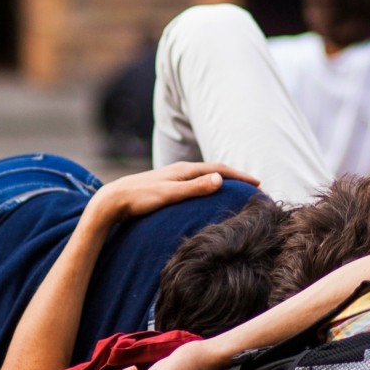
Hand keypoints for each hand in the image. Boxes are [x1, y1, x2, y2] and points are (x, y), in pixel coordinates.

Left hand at [91, 160, 259, 221]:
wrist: (112, 200)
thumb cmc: (140, 199)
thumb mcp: (170, 194)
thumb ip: (195, 187)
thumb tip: (221, 179)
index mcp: (184, 170)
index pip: (219, 169)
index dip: (239, 176)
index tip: (257, 183)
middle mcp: (179, 170)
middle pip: (213, 170)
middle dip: (234, 176)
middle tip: (252, 185)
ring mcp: (172, 177)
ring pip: (203, 176)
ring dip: (221, 180)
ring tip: (234, 189)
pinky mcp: (165, 186)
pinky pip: (193, 183)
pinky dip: (207, 186)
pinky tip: (205, 195)